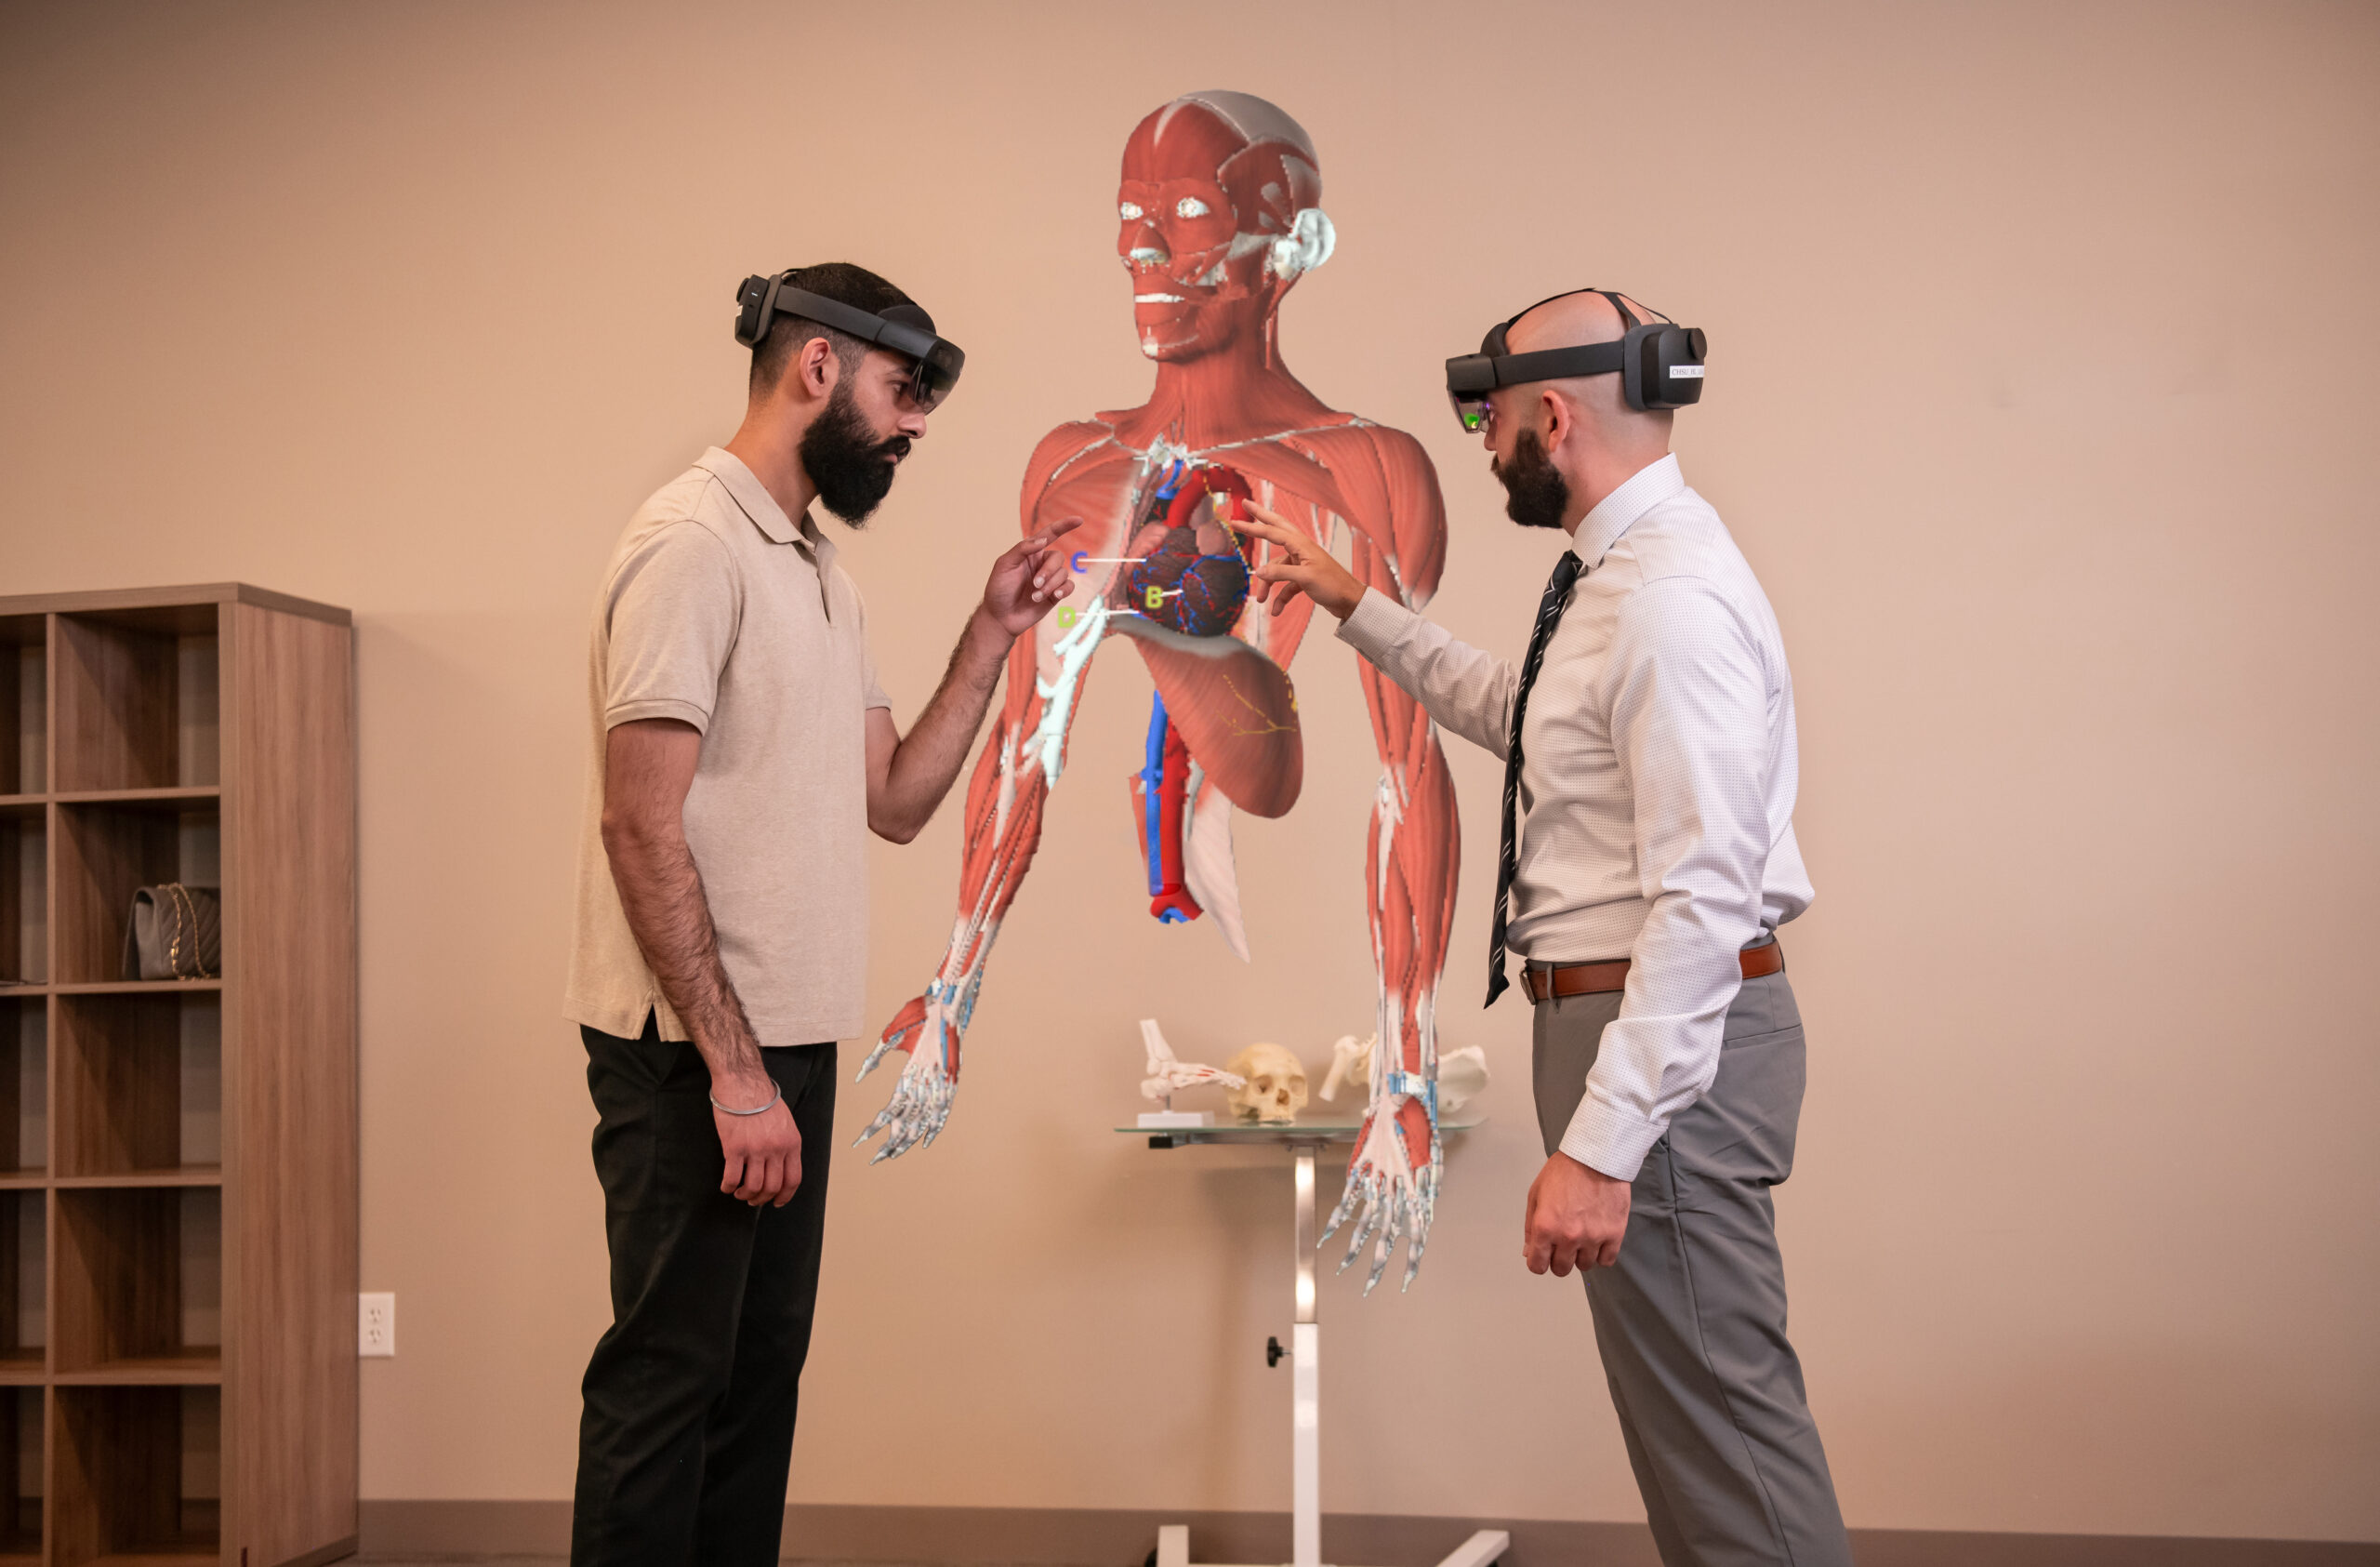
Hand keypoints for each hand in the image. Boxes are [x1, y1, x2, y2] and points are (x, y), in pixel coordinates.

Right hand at [712, 1071, 801, 1207]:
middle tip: (753, 1200)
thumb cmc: (762, 1099)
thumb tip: (781, 1167)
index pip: (793, 1179)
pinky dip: (728, 1187)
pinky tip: (726, 1186)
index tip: (776, 1202)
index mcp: (792, 1142)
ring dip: (745, 1195)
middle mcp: (776, 1149)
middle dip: (762, 1198)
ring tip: (739, 1193)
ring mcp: (755, 1149)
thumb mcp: (785, 1122)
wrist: (743, 1082)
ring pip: (753, 1187)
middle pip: (772, 1187)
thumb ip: (786, 1144)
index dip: (785, 1196)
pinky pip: (732, 1177)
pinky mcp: (734, 1148)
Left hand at [978, 517, 1082, 637]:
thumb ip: (1022, 549)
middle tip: (1035, 584)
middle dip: (1049, 571)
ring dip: (1050, 585)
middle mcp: (1042, 563)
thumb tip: (1043, 540)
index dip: (1064, 526)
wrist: (1000, 617)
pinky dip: (1063, 590)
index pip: (1050, 534)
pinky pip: (1069, 586)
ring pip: (1063, 574)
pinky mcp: (1055, 594)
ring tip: (1035, 596)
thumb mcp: (1005, 564)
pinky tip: (1054, 596)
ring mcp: (1049, 579)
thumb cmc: (998, 589)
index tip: (1079, 520)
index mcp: (1030, 552)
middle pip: (1058, 558)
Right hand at [1234, 504, 1365, 619]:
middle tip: (1245, 505)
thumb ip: (1281, 573)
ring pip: (1277, 569)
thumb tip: (1259, 572)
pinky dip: (1280, 598)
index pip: (1272, 531)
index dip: (1252, 526)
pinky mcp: (1304, 578)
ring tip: (1261, 600)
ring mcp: (1302, 563)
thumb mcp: (1305, 578)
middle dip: (1259, 520)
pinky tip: (1276, 610)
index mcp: (1301, 545)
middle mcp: (1301, 550)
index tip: (1235, 521)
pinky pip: (1286, 586)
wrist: (1350, 601)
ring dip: (1268, 585)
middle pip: (1275, 531)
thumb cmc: (1333, 585)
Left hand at [1523, 1151, 1629, 1275]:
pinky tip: (1597, 1240)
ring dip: (1581, 1256)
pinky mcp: (1614, 1234)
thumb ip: (1530, 1226)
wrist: (1596, 1157)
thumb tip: (1529, 1252)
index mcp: (1545, 1227)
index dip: (1538, 1263)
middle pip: (1562, 1269)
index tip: (1543, 1256)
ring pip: (1585, 1266)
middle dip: (1559, 1259)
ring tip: (1582, 1237)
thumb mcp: (1536, 1194)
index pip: (1537, 1266)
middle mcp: (1568, 1237)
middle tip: (1563, 1244)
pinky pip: (1606, 1260)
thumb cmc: (1564, 1171)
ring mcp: (1593, 1237)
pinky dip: (1601, 1254)